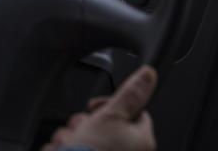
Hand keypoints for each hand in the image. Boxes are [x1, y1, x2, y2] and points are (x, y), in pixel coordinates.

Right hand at [42, 65, 156, 150]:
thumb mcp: (112, 115)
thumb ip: (130, 94)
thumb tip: (149, 75)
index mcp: (141, 141)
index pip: (133, 112)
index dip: (110, 105)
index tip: (95, 107)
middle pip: (106, 125)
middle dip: (86, 124)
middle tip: (82, 129)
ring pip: (87, 139)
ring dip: (71, 138)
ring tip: (68, 146)